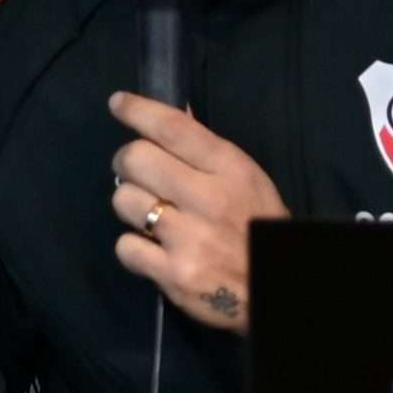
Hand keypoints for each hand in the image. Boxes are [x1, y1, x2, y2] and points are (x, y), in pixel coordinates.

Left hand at [106, 91, 287, 334]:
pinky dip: (133, 247)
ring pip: (124, 201)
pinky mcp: (172, 274)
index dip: (139, 111)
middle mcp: (208, 199)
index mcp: (230, 169)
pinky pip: (125, 246)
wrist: (273, 289)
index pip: (174, 128)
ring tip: (149, 215)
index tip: (118, 104)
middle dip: (126, 161)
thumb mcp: (246, 180)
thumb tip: (175, 116)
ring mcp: (188, 238)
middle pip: (136, 159)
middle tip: (135, 171)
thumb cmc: (258, 228)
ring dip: (130, 205)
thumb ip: (207, 152)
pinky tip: (152, 249)